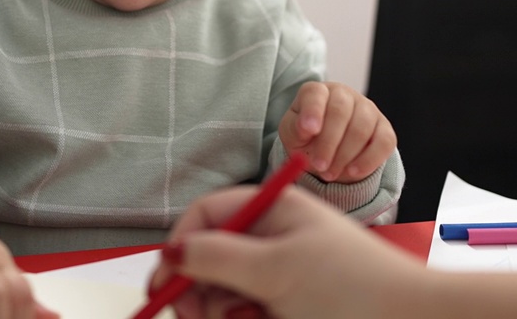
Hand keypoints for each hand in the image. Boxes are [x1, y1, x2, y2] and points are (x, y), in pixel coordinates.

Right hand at [147, 186, 424, 318]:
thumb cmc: (352, 287)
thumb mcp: (277, 268)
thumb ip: (218, 257)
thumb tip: (171, 252)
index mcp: (273, 209)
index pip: (206, 215)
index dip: (180, 246)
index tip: (163, 284)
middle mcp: (274, 236)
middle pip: (210, 258)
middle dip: (197, 288)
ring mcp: (282, 273)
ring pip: (226, 292)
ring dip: (220, 310)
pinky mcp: (289, 304)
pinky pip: (249, 309)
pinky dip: (244, 318)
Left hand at [278, 81, 395, 181]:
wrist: (327, 152)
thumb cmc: (307, 138)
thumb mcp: (293, 134)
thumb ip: (296, 129)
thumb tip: (306, 128)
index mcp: (318, 92)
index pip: (316, 93)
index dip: (313, 111)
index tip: (309, 131)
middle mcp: (344, 94)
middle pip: (340, 111)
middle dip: (329, 142)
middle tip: (319, 166)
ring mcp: (367, 109)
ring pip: (362, 128)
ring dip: (345, 155)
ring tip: (329, 173)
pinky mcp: (384, 128)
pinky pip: (384, 142)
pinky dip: (369, 160)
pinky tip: (353, 172)